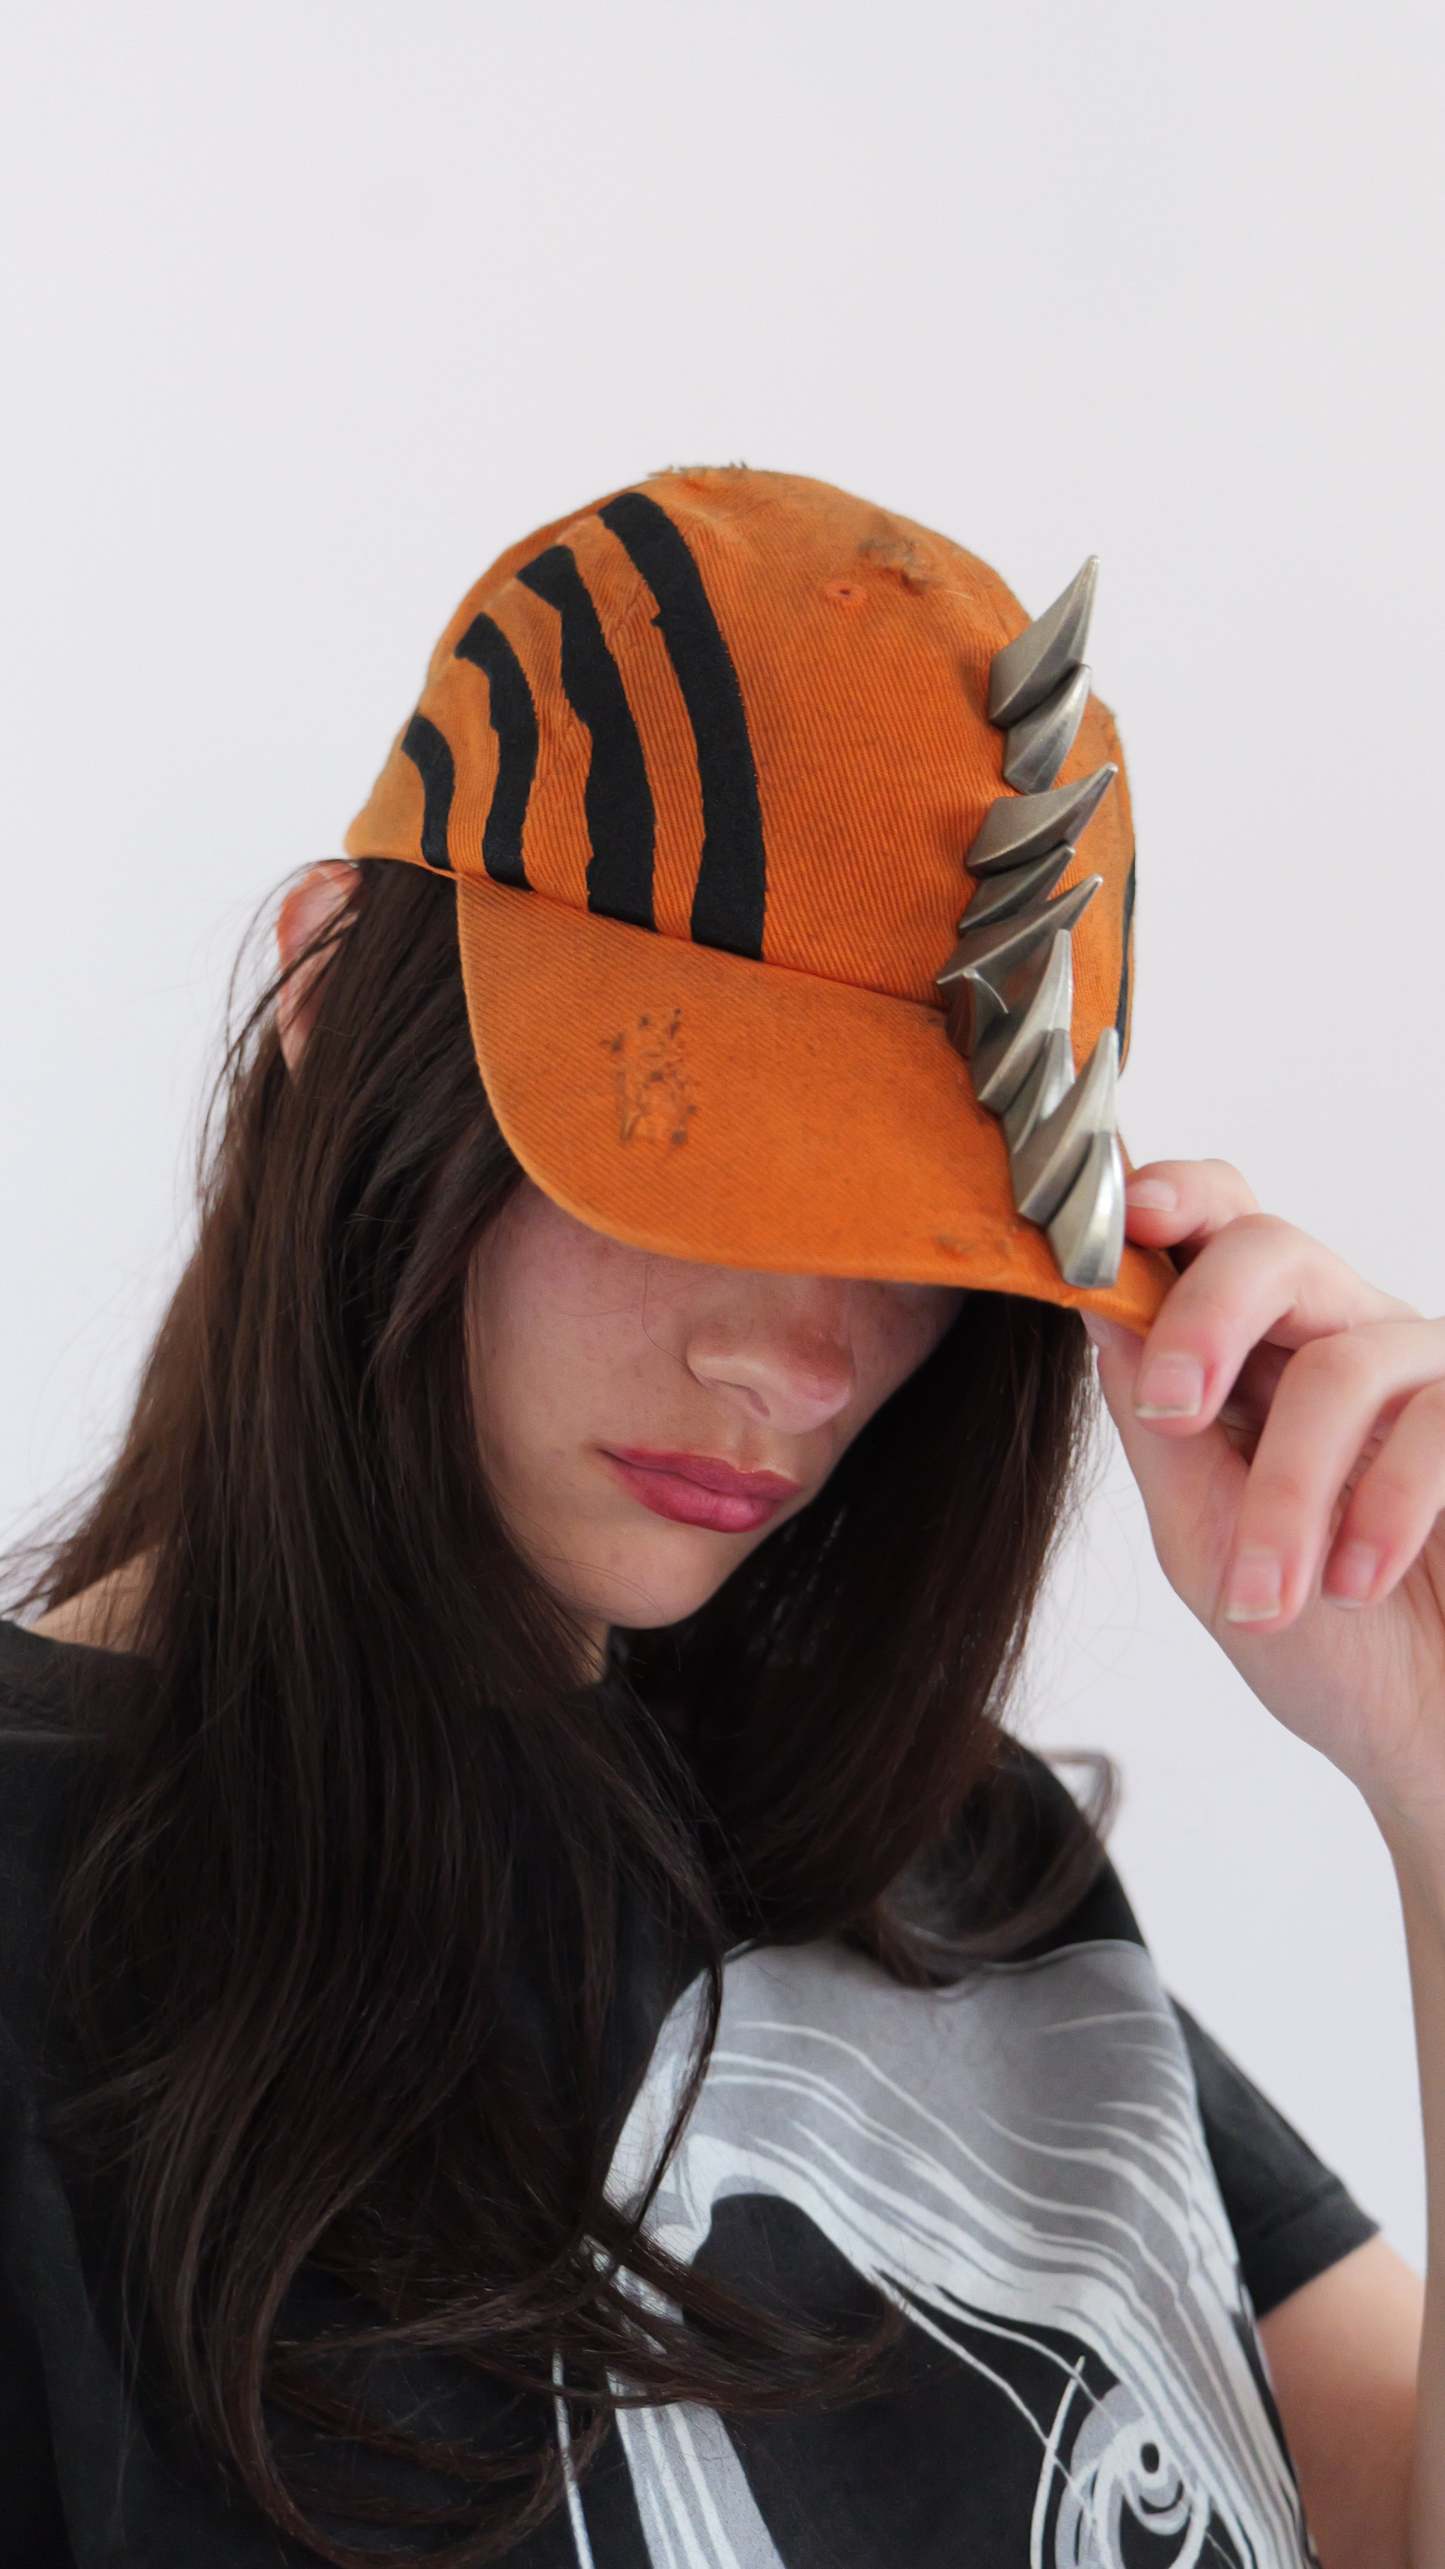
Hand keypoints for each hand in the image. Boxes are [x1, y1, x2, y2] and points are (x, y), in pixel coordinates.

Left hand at [1084, 1160, 1444, 1848]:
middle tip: (1172, 1410)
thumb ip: (1152, 1424)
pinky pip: (1435, 1422)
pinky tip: (1358, 1583)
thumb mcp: (1201, 1534)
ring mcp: (1428, 1373)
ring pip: (1339, 1366)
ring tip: (1268, 1595)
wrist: (1423, 1737)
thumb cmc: (1317, 1641)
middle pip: (1272, 1250)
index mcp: (1258, 1351)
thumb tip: (1091, 1303)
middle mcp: (1344, 1336)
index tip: (1120, 1223)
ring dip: (1288, 1495)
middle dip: (1205, 1319)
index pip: (1216, 1229)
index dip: (1170, 1202)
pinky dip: (1381, 1512)